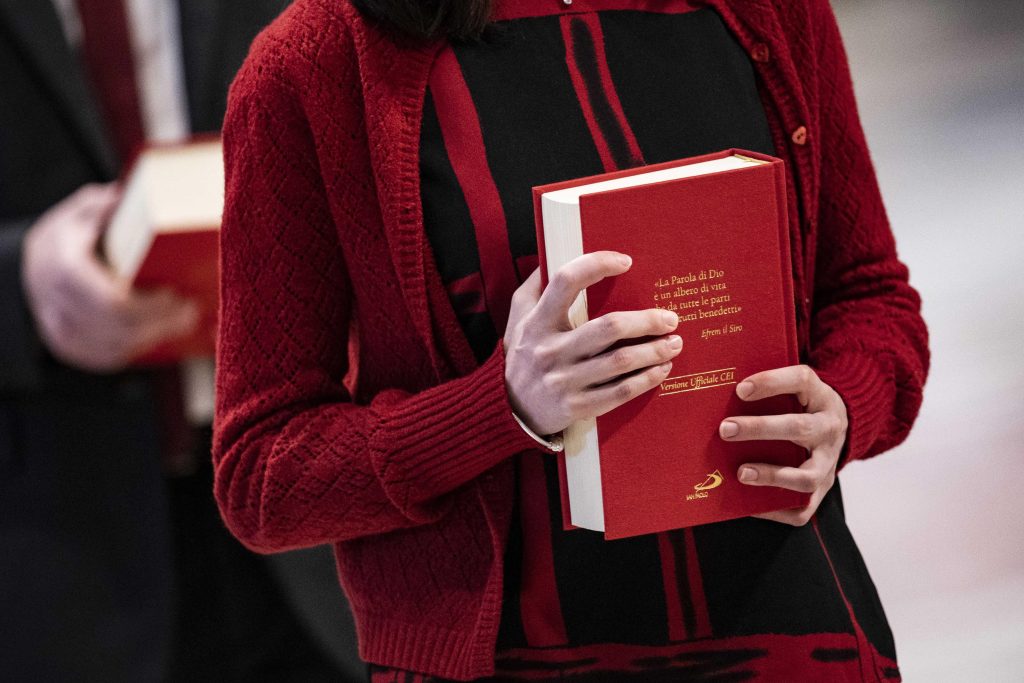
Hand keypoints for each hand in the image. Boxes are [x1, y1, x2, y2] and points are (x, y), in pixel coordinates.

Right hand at [21, 183, 198, 371]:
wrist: (32, 265)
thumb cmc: (65, 236)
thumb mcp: (80, 212)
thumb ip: (105, 205)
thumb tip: (130, 197)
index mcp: (64, 269)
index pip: (112, 302)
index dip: (149, 305)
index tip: (176, 294)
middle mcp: (57, 305)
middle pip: (120, 329)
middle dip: (161, 323)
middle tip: (191, 310)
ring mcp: (60, 330)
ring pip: (115, 348)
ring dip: (155, 337)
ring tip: (185, 321)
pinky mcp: (68, 347)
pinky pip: (107, 357)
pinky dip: (137, 348)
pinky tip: (159, 334)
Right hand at [503, 251, 681, 435]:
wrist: (508, 411)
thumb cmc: (521, 356)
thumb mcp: (517, 319)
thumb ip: (534, 287)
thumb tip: (554, 252)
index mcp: (537, 322)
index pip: (566, 281)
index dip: (597, 264)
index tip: (625, 261)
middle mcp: (549, 350)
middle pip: (609, 327)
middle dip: (646, 321)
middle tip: (670, 318)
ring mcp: (563, 381)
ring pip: (620, 361)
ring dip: (654, 350)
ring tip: (673, 342)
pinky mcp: (576, 407)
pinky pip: (619, 392)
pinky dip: (646, 379)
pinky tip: (662, 369)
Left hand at [718, 365, 847, 525]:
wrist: (837, 428)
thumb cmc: (800, 406)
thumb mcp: (795, 389)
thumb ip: (766, 389)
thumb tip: (715, 392)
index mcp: (821, 396)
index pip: (802, 381)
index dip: (772, 383)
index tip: (740, 389)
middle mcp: (830, 429)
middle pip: (799, 428)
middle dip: (759, 429)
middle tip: (725, 429)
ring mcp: (829, 462)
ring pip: (806, 475)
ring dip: (771, 475)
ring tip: (740, 473)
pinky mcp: (823, 490)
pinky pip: (802, 508)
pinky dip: (775, 510)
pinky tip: (750, 505)